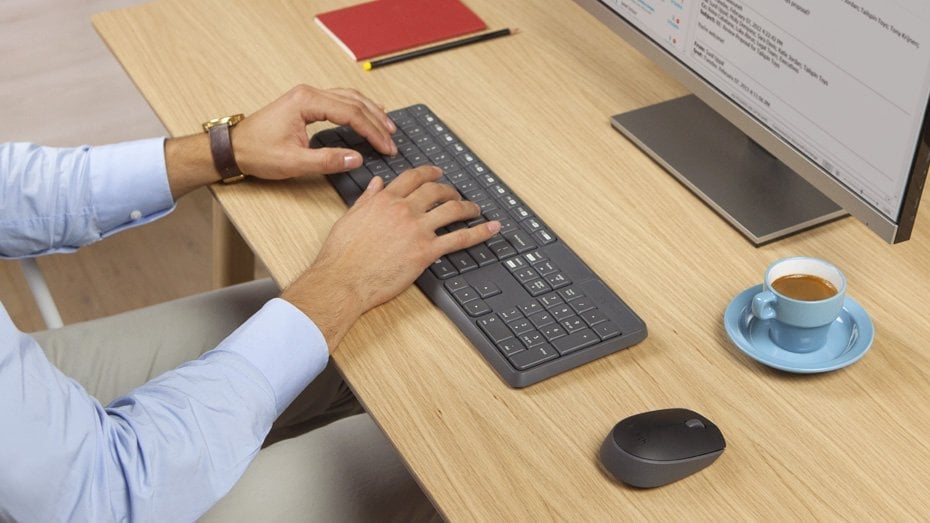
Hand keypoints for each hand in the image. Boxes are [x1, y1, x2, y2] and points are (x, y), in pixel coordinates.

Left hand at [233, 84, 397, 178]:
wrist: (234, 147)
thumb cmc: (258, 152)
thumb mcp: (293, 162)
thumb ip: (327, 160)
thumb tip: (357, 159)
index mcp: (307, 102)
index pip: (350, 113)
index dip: (372, 131)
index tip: (386, 146)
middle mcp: (309, 93)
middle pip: (353, 101)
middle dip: (376, 121)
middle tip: (392, 139)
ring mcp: (307, 96)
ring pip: (348, 97)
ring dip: (370, 111)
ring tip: (387, 126)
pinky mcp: (306, 103)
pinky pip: (339, 100)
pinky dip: (357, 108)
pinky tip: (368, 114)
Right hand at [282, 166, 500, 347]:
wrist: (342, 280)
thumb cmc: (341, 255)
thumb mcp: (350, 218)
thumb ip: (367, 199)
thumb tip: (377, 184)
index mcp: (384, 200)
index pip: (412, 178)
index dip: (429, 173)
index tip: (437, 174)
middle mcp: (403, 209)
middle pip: (435, 191)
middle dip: (450, 190)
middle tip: (457, 194)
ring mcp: (417, 229)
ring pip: (451, 209)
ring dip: (467, 207)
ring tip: (475, 209)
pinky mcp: (426, 251)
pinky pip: (460, 238)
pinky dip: (480, 232)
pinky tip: (491, 228)